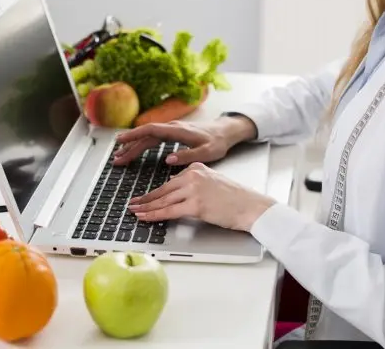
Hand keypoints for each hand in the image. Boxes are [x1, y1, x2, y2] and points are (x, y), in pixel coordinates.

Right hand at [114, 116, 257, 165]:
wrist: (225, 132)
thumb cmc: (217, 142)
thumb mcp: (207, 153)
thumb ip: (188, 156)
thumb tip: (167, 160)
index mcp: (178, 131)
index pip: (151, 130)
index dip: (134, 135)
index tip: (120, 141)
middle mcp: (172, 128)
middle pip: (145, 135)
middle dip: (129, 146)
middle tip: (116, 159)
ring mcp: (171, 130)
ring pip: (147, 137)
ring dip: (133, 146)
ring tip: (120, 157)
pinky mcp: (172, 133)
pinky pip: (152, 138)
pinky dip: (141, 144)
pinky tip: (134, 150)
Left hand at [128, 162, 274, 231]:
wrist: (251, 206)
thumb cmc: (236, 198)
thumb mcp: (212, 182)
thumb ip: (194, 184)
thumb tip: (177, 192)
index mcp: (196, 167)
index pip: (170, 182)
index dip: (155, 192)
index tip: (145, 197)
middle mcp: (193, 175)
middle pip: (163, 190)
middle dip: (145, 199)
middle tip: (133, 204)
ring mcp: (193, 189)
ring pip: (163, 200)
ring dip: (146, 207)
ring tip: (134, 211)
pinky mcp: (195, 204)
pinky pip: (169, 211)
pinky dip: (154, 215)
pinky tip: (145, 217)